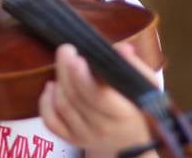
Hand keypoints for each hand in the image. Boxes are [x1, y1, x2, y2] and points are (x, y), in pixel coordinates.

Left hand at [39, 43, 159, 157]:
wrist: (131, 141)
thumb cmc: (138, 107)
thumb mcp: (146, 87)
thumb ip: (133, 66)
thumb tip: (121, 49)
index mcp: (123, 114)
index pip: (98, 96)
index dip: (83, 77)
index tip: (77, 57)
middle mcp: (102, 128)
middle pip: (75, 98)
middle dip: (66, 70)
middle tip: (66, 49)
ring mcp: (85, 135)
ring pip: (62, 106)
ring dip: (59, 81)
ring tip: (62, 63)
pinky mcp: (72, 139)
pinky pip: (51, 121)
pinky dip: (46, 103)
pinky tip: (51, 86)